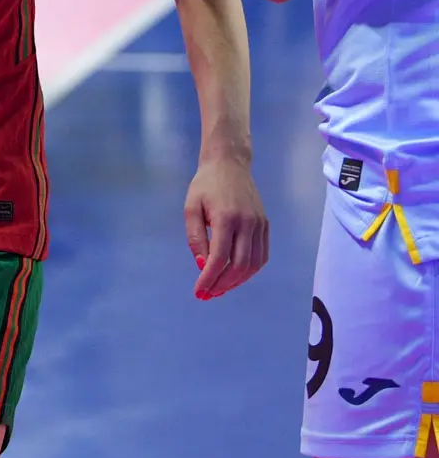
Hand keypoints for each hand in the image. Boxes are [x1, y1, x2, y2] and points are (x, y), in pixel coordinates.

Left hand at [185, 155, 268, 299]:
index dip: (209, 278)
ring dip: (236, 282)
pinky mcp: (266, 226)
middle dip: (222, 284)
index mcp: (226, 217)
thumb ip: (195, 237)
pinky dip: (249, 271)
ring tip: (219, 288)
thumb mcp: (191, 207)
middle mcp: (247, 223)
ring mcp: (260, 225)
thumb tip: (202, 265)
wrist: (229, 164)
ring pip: (253, 265)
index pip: (219, 258)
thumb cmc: (205, 185)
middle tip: (208, 294)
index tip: (199, 291)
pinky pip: (262, 256)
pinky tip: (235, 276)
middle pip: (238, 265)